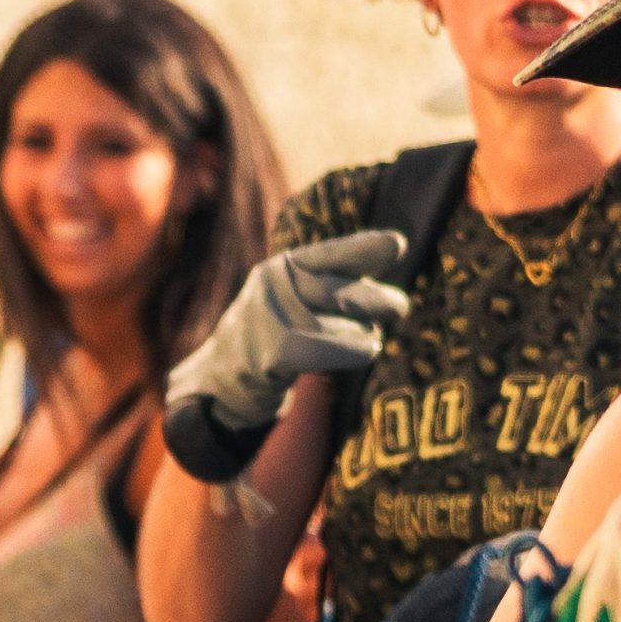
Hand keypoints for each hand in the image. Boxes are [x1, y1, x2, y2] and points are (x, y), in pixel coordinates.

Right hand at [165, 229, 411, 435]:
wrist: (222, 377)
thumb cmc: (273, 335)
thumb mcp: (296, 299)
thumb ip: (338, 286)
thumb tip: (395, 287)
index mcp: (283, 267)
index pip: (331, 255)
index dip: (364, 249)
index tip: (398, 244)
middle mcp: (275, 286)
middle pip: (346, 293)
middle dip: (379, 300)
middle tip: (399, 307)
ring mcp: (271, 318)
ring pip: (346, 326)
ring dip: (360, 337)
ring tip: (349, 343)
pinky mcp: (273, 351)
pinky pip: (332, 350)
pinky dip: (354, 351)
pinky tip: (367, 350)